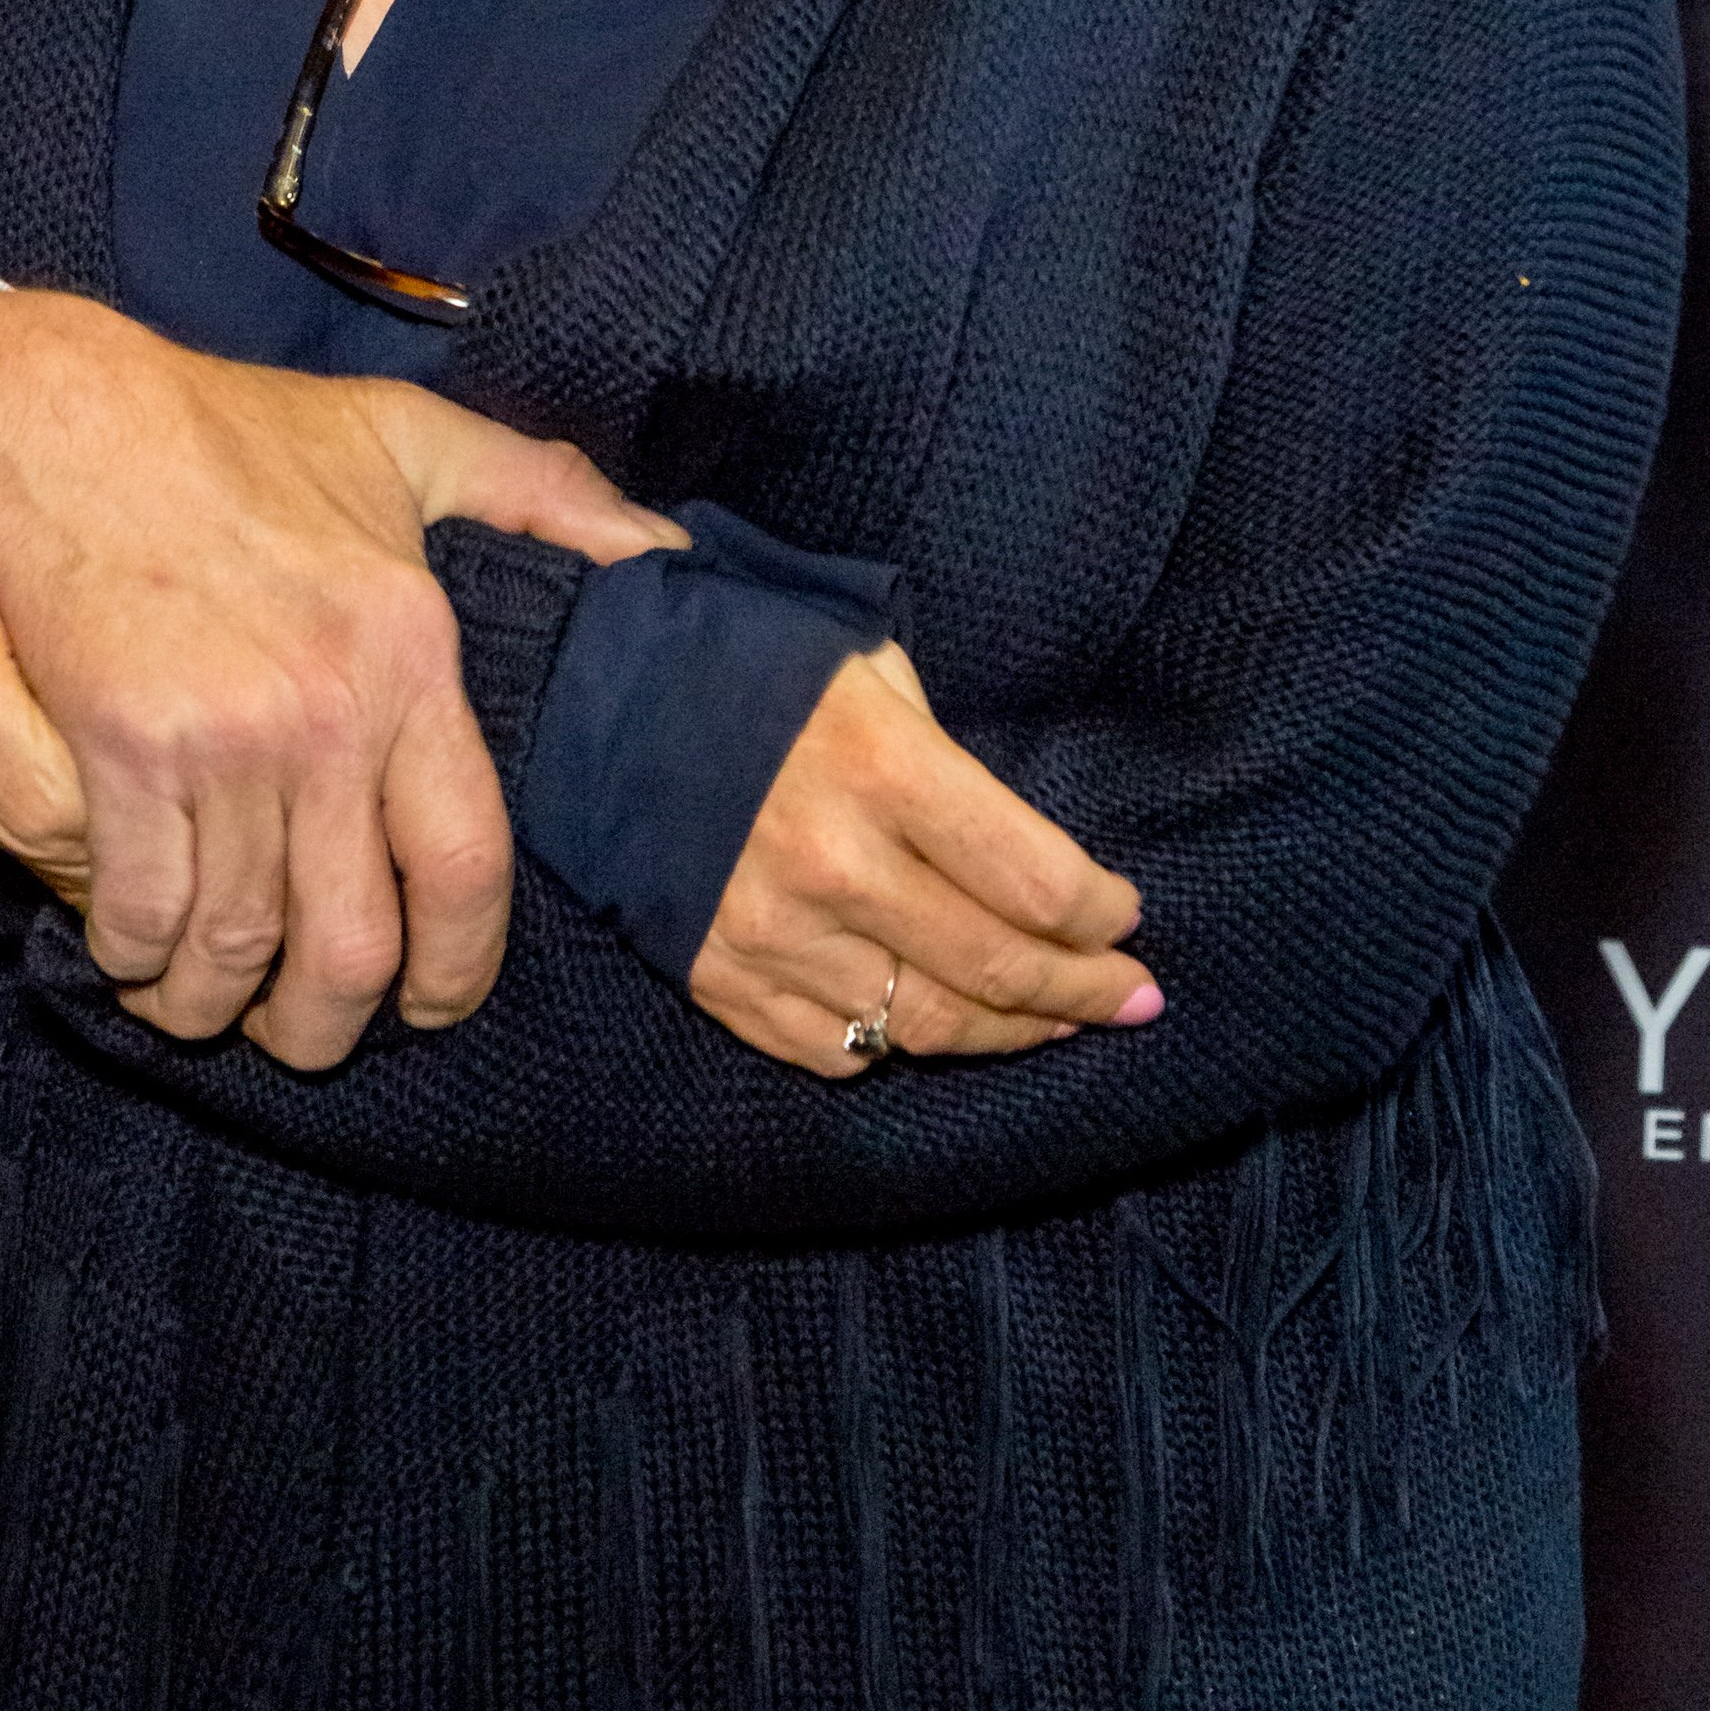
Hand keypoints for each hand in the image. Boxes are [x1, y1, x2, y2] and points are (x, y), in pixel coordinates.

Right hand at [0, 290, 678, 1068]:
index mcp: (410, 653)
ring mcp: (221, 736)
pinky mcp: (120, 746)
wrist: (62, 416)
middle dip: (324, 1024)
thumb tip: (660, 545)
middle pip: (351, 945)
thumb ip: (535, 489)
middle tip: (304, 1032)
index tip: (433, 1005)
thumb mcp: (402, 436)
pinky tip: (132, 948)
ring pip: (238, 945)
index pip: (465, 865)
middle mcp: (328, 712)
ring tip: (206, 1002)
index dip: (455, 968)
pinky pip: (139, 908)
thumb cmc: (232, 432)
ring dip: (215, 1001)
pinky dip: (133, 953)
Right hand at [690, 641, 1159, 1077]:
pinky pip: (838, 1052)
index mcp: (881, 767)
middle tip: (1131, 999)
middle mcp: (834, 866)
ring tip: (1055, 1022)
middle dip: (1084, 991)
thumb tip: (1015, 847)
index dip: (1102, 915)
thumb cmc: (737, 658)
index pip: (1037, 883)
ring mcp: (773, 936)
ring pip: (928, 1027)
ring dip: (1010, 1032)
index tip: (1126, 916)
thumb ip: (941, 754)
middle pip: (997, 968)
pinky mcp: (720, 980)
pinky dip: (897, 1047)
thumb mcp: (858, 661)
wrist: (577, 694)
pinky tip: (933, 1024)